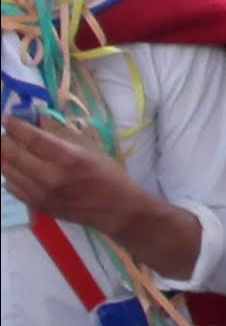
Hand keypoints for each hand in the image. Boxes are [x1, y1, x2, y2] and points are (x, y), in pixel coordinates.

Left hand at [1, 115, 142, 237]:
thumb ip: (63, 132)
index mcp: (68, 157)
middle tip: (7, 133)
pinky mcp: (38, 206)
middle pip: (14, 155)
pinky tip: (18, 169)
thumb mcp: (91, 147)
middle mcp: (51, 176)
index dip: (16, 126)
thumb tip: (40, 118)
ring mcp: (42, 194)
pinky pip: (12, 188)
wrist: (115, 208)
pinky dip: (10, 176)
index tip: (6, 117)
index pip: (33, 138)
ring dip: (5, 158)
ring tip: (10, 149)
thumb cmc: (107, 173)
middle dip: (5, 140)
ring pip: (9, 172)